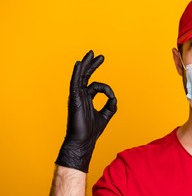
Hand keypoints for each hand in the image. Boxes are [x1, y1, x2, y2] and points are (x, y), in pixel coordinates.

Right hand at [55, 50, 116, 172]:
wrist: (83, 141)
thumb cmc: (91, 131)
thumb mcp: (106, 115)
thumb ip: (111, 105)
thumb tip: (114, 97)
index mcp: (87, 98)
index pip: (96, 86)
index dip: (107, 89)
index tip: (112, 97)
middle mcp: (80, 95)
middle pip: (86, 76)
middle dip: (92, 65)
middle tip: (99, 56)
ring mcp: (76, 96)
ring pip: (80, 76)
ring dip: (86, 64)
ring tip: (91, 53)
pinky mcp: (74, 98)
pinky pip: (75, 82)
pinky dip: (77, 73)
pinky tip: (79, 64)